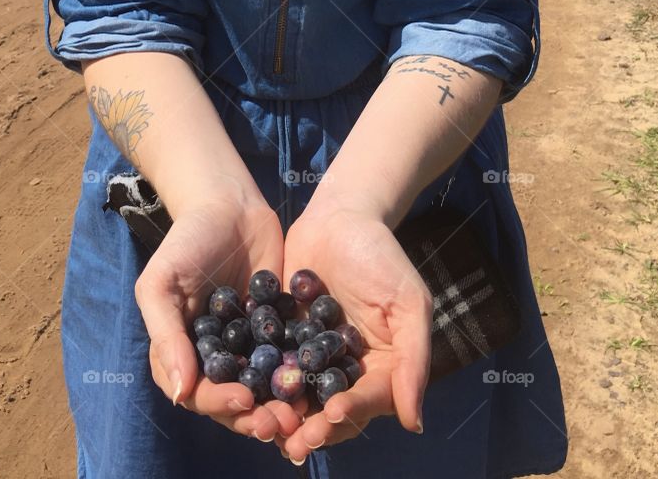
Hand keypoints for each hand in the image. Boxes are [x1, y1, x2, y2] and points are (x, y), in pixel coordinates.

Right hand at [134, 192, 306, 441]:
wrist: (229, 204)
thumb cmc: (187, 241)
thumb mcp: (162, 283)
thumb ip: (166, 335)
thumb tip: (180, 394)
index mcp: (183, 352)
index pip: (198, 394)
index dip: (218, 404)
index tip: (243, 402)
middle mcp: (218, 356)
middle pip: (235, 401)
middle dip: (257, 417)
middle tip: (281, 423)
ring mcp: (250, 344)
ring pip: (266, 387)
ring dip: (281, 404)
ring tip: (302, 414)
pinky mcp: (280, 327)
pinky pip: (292, 356)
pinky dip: (304, 372)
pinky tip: (321, 379)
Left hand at [274, 204, 431, 463]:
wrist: (340, 215)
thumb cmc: (381, 254)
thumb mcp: (408, 301)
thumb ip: (413, 359)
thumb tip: (413, 423)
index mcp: (381, 366)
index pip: (366, 401)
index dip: (349, 412)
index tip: (331, 414)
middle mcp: (345, 368)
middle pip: (329, 410)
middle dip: (312, 428)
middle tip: (292, 441)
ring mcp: (311, 355)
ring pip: (298, 397)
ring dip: (283, 416)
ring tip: (265, 425)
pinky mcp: (282, 338)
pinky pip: (270, 368)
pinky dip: (259, 384)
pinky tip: (244, 391)